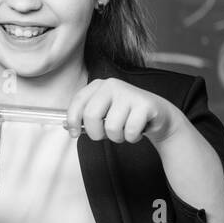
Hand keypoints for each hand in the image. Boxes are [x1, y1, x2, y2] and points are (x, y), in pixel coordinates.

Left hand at [66, 78, 183, 144]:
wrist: (157, 114)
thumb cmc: (125, 115)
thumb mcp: (102, 114)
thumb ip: (84, 118)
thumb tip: (66, 126)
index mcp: (98, 85)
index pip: (78, 102)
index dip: (72, 121)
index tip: (74, 133)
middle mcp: (112, 85)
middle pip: (91, 116)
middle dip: (96, 133)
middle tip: (105, 135)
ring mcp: (129, 93)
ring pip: (111, 127)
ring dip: (117, 137)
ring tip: (125, 131)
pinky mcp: (145, 104)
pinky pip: (130, 131)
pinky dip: (132, 137)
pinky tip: (138, 130)